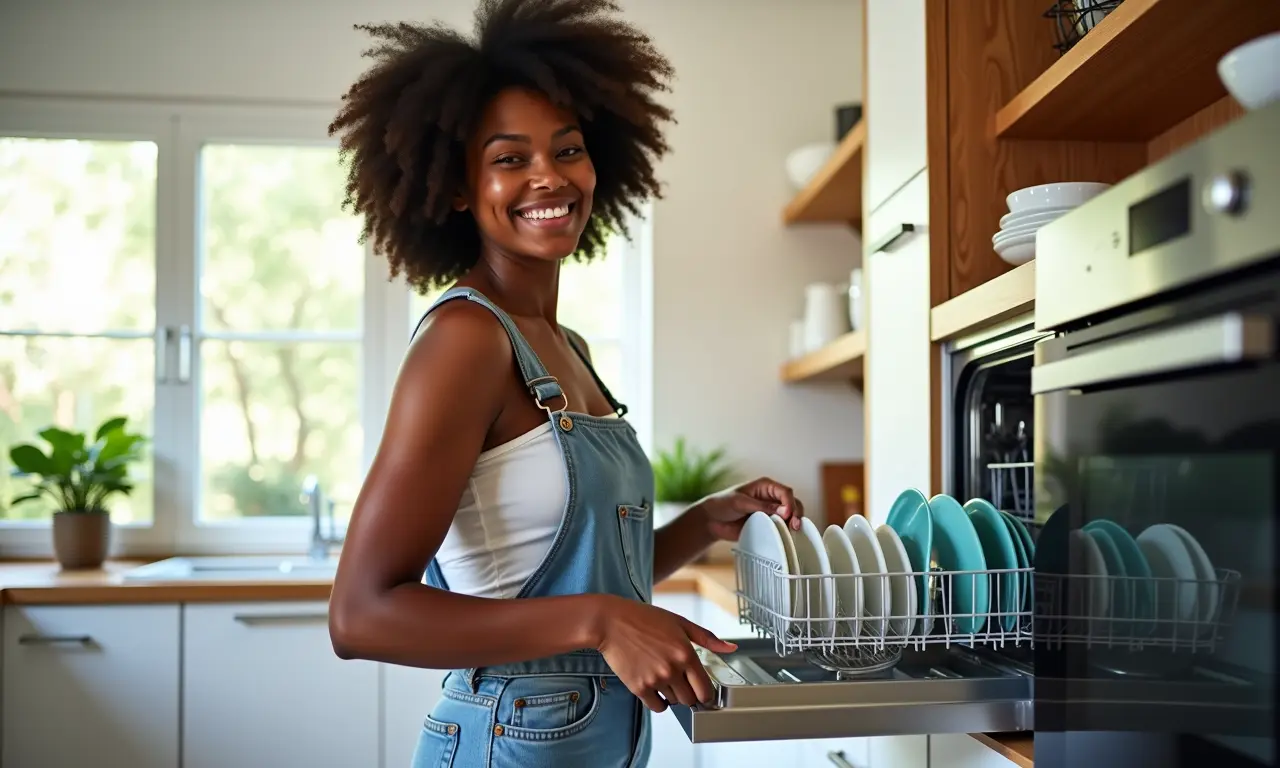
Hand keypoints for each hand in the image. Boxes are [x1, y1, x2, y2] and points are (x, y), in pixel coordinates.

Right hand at [594, 595, 736, 712]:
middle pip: (691, 699)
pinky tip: (654, 685)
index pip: (705, 689)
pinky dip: (658, 701)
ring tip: (662, 674)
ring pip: (674, 702)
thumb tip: (731, 648)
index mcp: (686, 653)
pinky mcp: (639, 687)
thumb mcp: (680, 622)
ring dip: (672, 694)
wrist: (611, 623)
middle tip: (680, 680)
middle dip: (689, 692)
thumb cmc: (644, 619)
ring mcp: (655, 680)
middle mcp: (673, 669)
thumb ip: (707, 638)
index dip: (706, 692)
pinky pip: (657, 707)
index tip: (702, 691)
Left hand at [697, 476, 804, 541]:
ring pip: (791, 516)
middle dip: (797, 513)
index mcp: (766, 486)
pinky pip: (782, 527)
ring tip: (792, 532)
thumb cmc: (723, 504)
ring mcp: (771, 512)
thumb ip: (761, 506)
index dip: (790, 503)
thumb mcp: (740, 502)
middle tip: (795, 525)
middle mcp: (771, 498)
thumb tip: (784, 511)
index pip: (785, 492)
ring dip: (794, 523)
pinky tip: (787, 536)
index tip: (787, 515)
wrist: (711, 520)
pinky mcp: (768, 525)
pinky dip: (787, 532)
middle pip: (793, 503)